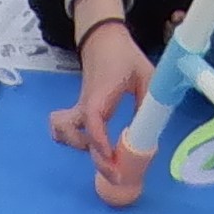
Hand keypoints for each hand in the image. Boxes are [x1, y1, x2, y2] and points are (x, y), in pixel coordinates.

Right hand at [53, 17, 155, 205]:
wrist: (103, 40)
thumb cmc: (125, 57)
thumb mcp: (146, 76)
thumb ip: (149, 102)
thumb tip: (152, 130)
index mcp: (100, 95)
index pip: (93, 121)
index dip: (100, 142)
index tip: (113, 159)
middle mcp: (85, 105)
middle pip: (73, 134)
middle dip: (94, 158)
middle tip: (117, 173)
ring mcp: (79, 109)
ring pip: (62, 132)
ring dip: (78, 147)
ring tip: (105, 157)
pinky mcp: (79, 111)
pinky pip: (64, 129)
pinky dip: (71, 140)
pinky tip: (92, 145)